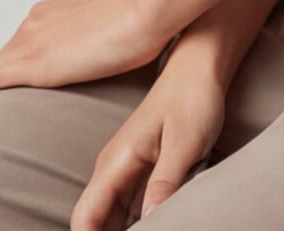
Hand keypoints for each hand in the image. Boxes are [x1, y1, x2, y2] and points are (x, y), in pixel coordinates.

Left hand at [0, 0, 167, 100]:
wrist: (146, 11)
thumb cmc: (145, 21)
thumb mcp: (116, 30)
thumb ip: (102, 41)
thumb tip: (114, 56)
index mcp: (54, 12)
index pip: (24, 42)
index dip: (15, 63)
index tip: (11, 79)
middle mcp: (36, 21)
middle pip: (4, 55)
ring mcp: (32, 40)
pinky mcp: (33, 63)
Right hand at [70, 56, 229, 228]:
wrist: (199, 69)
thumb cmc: (193, 98)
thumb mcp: (185, 142)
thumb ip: (166, 182)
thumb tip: (148, 220)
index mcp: (115, 163)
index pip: (84, 218)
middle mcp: (113, 171)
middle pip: (96, 223)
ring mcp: (126, 172)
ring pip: (114, 219)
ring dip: (128, 230)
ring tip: (162, 225)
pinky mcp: (143, 173)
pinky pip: (132, 209)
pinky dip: (142, 222)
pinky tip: (162, 222)